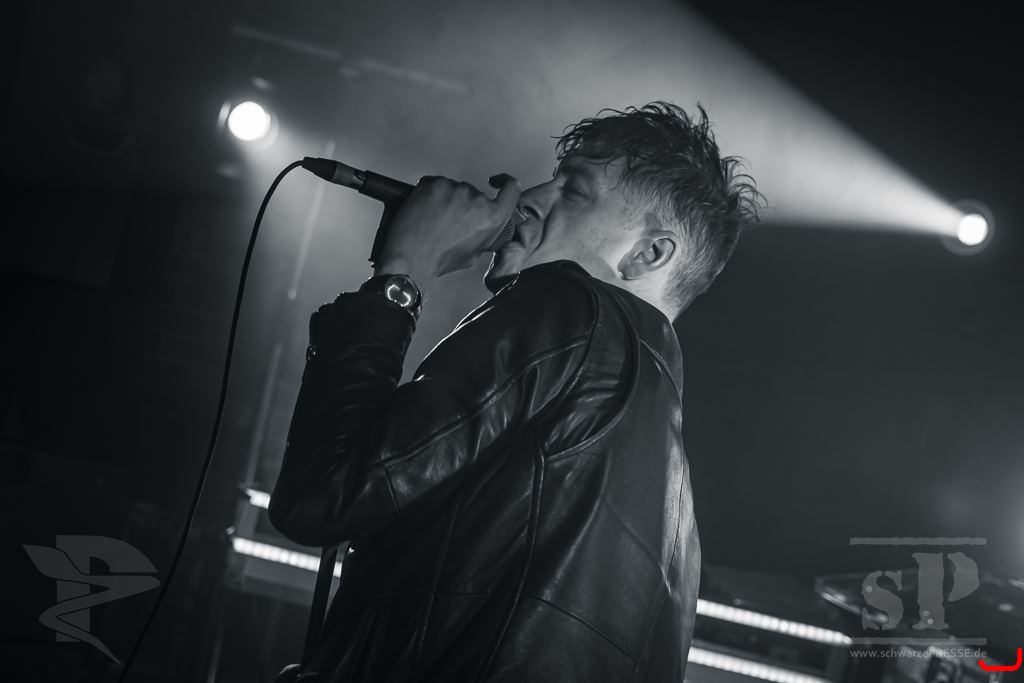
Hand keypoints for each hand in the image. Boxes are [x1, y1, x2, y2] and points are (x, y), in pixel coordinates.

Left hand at [373, 174, 520, 287]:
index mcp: (492, 218)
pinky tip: (423, 211)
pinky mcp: (435, 183)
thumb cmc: (438, 258)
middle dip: (463, 205)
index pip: (511, 189)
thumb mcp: (472, 255)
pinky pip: (435, 185)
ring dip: (445, 200)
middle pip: (474, 193)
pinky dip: (429, 195)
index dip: (506, 183)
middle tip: (447, 221)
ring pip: (452, 189)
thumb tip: (478, 228)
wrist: (411, 256)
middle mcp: (477, 200)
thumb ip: (482, 235)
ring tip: (432, 220)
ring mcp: (455, 188)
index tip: (498, 181)